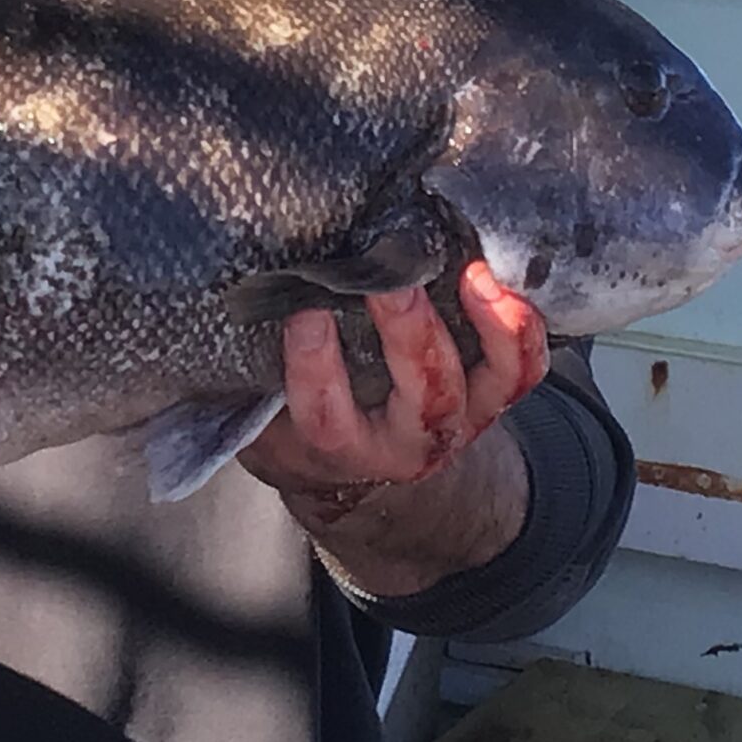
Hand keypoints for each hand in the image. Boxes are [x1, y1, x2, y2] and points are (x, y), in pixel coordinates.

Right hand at [238, 260, 547, 513]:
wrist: (363, 468)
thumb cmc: (298, 421)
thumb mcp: (259, 415)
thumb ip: (246, 371)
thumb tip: (218, 295)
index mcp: (338, 447)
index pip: (326, 415)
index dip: (316, 366)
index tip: (305, 311)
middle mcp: (406, 442)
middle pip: (422, 395)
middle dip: (410, 332)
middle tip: (391, 277)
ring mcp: (459, 420)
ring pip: (488, 383)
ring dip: (486, 328)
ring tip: (470, 272)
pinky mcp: (493, 397)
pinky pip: (522, 369)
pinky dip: (521, 327)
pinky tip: (499, 277)